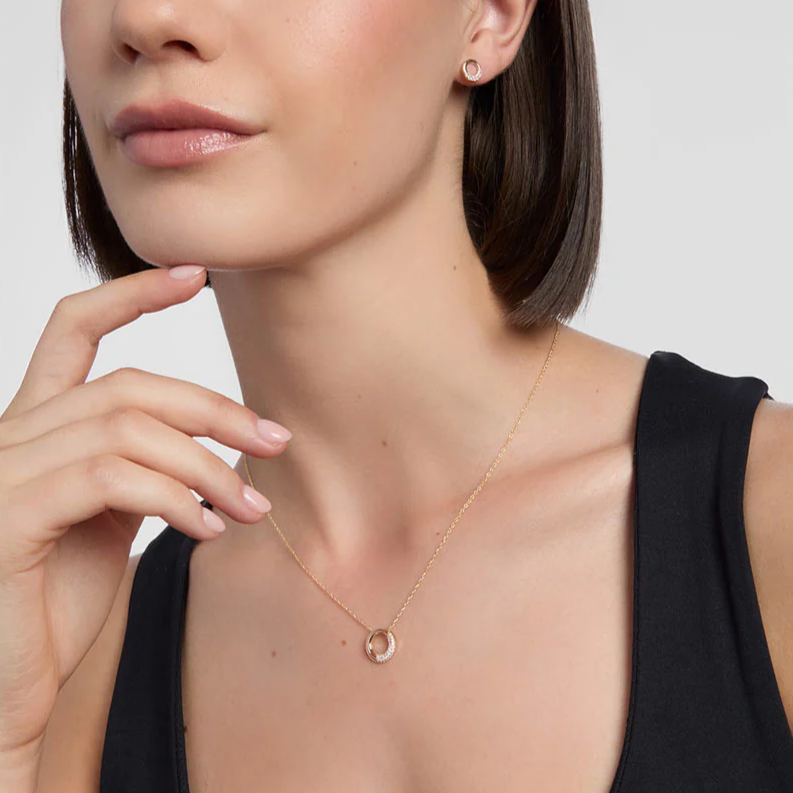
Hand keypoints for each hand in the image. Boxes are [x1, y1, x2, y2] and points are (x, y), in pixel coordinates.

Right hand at [0, 264, 288, 753]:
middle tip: (273, 443)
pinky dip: (175, 498)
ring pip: (127, 429)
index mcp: (36, 428)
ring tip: (250, 508)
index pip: (73, 329)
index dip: (132, 295)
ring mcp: (3, 474)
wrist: (14, 685)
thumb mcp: (111, 519)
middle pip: (128, 384)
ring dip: (207, 466)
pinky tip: (207, 529)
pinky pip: (110, 478)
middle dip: (213, 410)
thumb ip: (140, 468)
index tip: (194, 276)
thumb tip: (206, 444)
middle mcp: (10, 437)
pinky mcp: (9, 518)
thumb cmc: (59, 602)